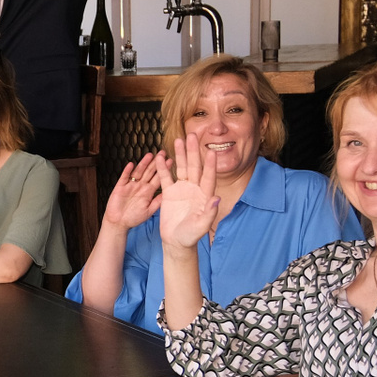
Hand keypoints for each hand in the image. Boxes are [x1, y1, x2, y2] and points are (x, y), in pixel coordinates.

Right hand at [101, 152, 164, 232]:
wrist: (118, 223)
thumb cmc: (134, 218)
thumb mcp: (149, 211)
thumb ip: (158, 202)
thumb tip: (168, 193)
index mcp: (148, 192)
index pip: (158, 178)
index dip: (164, 170)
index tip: (170, 161)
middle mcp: (140, 186)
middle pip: (149, 172)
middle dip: (156, 162)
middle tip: (163, 152)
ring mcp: (130, 186)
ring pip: (138, 172)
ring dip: (143, 164)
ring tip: (150, 155)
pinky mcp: (120, 187)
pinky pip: (124, 177)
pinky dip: (127, 171)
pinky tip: (131, 164)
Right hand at [156, 134, 217, 250]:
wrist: (176, 242)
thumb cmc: (191, 236)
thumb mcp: (201, 226)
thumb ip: (209, 213)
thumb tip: (216, 198)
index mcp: (204, 195)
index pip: (208, 176)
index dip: (210, 165)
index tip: (212, 151)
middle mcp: (194, 189)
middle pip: (195, 166)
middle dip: (194, 151)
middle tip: (193, 135)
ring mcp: (182, 189)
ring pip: (182, 168)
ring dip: (180, 154)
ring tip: (178, 140)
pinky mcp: (169, 193)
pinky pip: (166, 178)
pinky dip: (163, 168)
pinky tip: (161, 157)